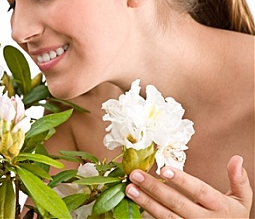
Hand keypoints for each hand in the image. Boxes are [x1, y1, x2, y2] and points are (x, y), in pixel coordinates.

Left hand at [125, 155, 252, 217]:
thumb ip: (238, 180)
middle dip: (154, 188)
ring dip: (146, 202)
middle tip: (136, 175)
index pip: (199, 191)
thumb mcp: (241, 200)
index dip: (182, 181)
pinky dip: (148, 215)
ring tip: (130, 188)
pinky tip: (135, 204)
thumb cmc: (232, 217)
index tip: (164, 169)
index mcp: (219, 206)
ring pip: (166, 216)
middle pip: (177, 203)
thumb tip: (236, 159)